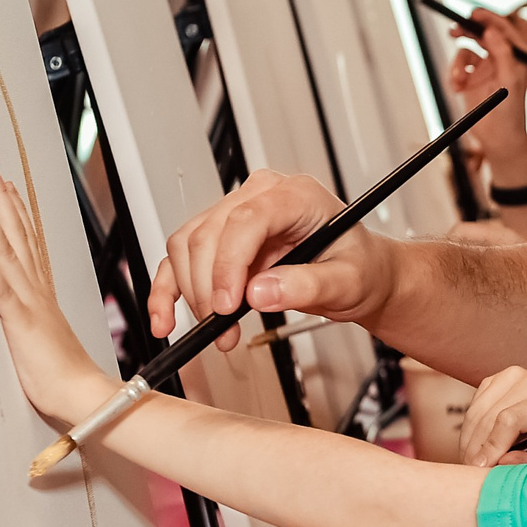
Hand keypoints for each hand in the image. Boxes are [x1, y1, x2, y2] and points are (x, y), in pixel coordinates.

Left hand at [0, 156, 117, 427]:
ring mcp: (29, 305)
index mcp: (40, 291)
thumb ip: (31, 308)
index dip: (13, 207)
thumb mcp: (42, 333)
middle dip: (0, 196)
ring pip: (9, 254)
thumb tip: (21, 292)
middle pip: (17, 234)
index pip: (25, 239)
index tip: (3, 180)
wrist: (83, 398)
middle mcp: (36, 290)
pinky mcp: (22, 326)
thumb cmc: (63, 373)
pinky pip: (4, 297)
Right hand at [149, 169, 394, 348]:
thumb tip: (261, 292)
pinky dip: (167, 290)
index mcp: (295, 196)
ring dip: (190, 292)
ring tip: (216, 330)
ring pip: (187, 246)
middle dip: (208, 286)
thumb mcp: (348, 280)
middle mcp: (260, 197)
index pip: (246, 221)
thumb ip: (308, 285)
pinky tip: (165, 319)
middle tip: (222, 326)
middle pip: (209, 233)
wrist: (361, 274)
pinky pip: (179, 260)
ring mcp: (236, 215)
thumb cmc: (360, 267)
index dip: (229, 264)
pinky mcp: (220, 240)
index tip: (227, 304)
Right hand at [448, 6, 526, 174]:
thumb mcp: (509, 82)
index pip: (503, 28)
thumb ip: (503, 54)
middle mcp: (501, 58)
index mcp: (517, 56)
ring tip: (457, 81)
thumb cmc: (510, 112)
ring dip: (457, 64)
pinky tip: (456, 89)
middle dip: (466, 30)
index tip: (474, 14)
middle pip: (481, 33)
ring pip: (465, 51)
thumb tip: (491, 31)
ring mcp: (485, 68)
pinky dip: (453, 75)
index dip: (488, 18)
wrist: (497, 138)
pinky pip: (457, 67)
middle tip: (454, 30)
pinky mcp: (471, 79)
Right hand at [460, 365, 526, 466]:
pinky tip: (475, 445)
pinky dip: (469, 430)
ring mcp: (511, 378)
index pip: (510, 421)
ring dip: (469, 441)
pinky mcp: (493, 380)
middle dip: (477, 449)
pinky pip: (472, 408)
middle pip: (489, 419)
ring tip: (472, 460)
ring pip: (476, 414)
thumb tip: (505, 461)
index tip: (481, 466)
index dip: (492, 445)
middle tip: (473, 469)